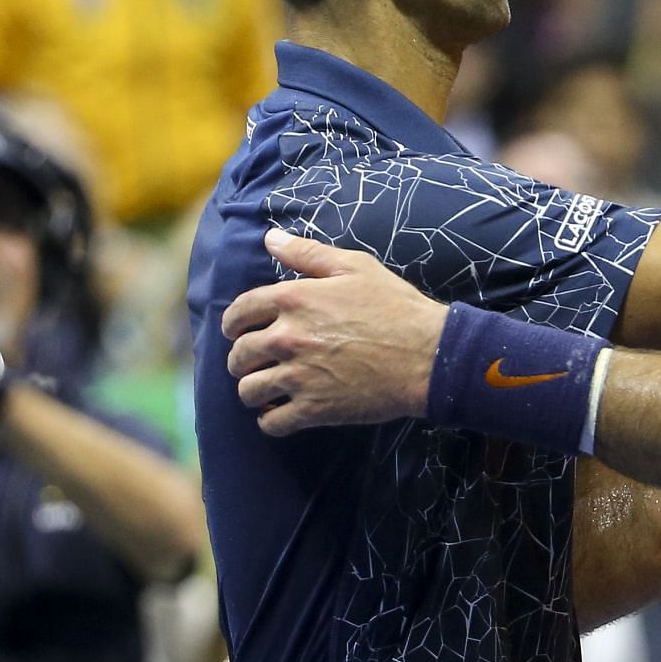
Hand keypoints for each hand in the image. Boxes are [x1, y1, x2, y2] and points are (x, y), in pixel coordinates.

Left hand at [223, 230, 446, 435]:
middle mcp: (287, 338)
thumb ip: (307, 253)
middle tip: (255, 362)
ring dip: (254, 390)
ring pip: (250, 391)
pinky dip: (271, 420)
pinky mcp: (313, 410)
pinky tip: (280, 413)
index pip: (239, 312)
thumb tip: (270, 239)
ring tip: (266, 389)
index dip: (233, 323)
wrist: (427, 356)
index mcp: (294, 300)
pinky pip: (272, 422)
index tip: (237, 330)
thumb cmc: (395, 306)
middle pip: (239, 355)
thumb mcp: (355, 267)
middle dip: (242, 358)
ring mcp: (298, 377)